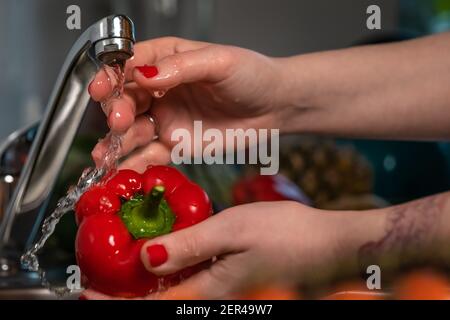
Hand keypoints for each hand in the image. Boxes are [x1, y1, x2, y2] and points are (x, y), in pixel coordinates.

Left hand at [81, 201, 343, 299]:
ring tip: (124, 265)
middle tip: (101, 278)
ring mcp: (222, 294)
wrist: (327, 245)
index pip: (151, 308)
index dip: (115, 305)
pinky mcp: (230, 283)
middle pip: (159, 305)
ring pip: (173, 296)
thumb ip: (189, 244)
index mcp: (209, 293)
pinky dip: (170, 275)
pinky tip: (165, 256)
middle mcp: (212, 299)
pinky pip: (190, 286)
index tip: (89, 293)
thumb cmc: (288, 235)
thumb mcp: (233, 230)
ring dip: (145, 285)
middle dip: (125, 295)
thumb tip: (146, 256)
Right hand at [89, 37, 288, 170]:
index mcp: (166, 60)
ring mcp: (166, 119)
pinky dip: (133, 164)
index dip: (110, 76)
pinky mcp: (176, 145)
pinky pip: (149, 156)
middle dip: (115, 111)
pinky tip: (120, 171)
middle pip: (124, 100)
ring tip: (105, 154)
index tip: (102, 88)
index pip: (128, 65)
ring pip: (131, 131)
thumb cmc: (252, 76)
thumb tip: (144, 75)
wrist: (275, 107)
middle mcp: (160, 89)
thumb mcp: (219, 62)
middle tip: (118, 121)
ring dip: (115, 142)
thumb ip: (180, 66)